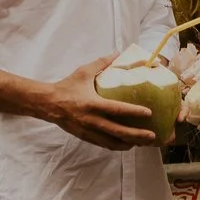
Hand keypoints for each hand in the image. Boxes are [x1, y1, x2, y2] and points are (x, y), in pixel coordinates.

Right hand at [40, 55, 155, 149]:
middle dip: (137, 135)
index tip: (149, 113)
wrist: (47, 103)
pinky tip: (127, 144)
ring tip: (143, 142)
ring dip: (129, 144)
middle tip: (152, 135)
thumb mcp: (83, 72)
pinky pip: (104, 144)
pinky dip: (117, 146)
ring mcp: (88, 131)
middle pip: (118, 132)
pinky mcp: (85, 137)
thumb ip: (102, 63)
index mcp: (92, 103)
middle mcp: (91, 120)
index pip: (117, 110)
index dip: (134, 112)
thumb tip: (118, 53)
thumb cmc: (67, 86)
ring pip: (112, 142)